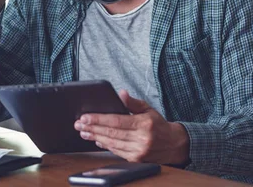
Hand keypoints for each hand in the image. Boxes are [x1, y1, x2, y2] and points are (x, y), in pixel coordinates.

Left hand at [74, 89, 189, 164]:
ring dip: (95, 137)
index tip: (85, 117)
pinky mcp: (136, 160)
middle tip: (79, 124)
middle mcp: (141, 139)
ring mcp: (139, 151)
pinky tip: (96, 140)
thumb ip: (132, 102)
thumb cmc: (158, 125)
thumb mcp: (148, 109)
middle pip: (111, 133)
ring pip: (112, 143)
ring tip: (84, 131)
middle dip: (92, 128)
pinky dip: (105, 145)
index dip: (98, 119)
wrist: (174, 144)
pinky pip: (117, 152)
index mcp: (144, 124)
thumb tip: (121, 93)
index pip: (116, 121)